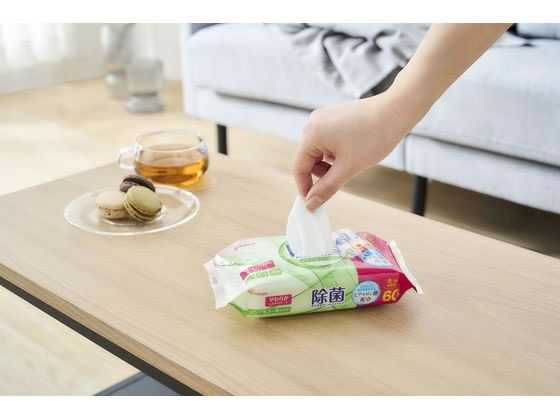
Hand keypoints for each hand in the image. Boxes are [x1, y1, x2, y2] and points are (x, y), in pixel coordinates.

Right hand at [294, 91, 412, 210]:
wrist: (396, 111)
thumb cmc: (373, 137)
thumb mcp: (348, 168)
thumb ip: (326, 188)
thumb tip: (310, 204)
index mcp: (311, 135)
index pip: (299, 168)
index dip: (305, 188)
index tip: (313, 203)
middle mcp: (312, 123)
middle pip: (308, 159)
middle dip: (322, 173)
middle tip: (342, 179)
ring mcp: (323, 117)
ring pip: (319, 150)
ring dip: (330, 163)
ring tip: (352, 161)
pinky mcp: (333, 115)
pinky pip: (327, 139)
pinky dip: (336, 151)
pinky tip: (353, 150)